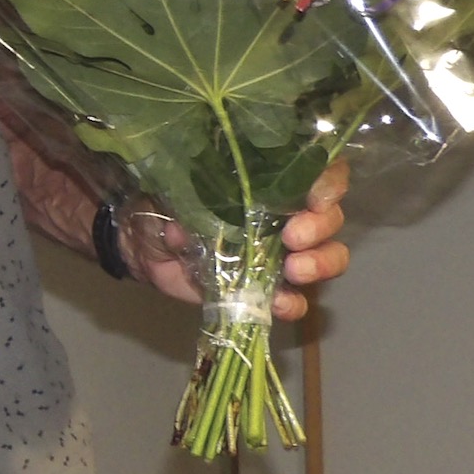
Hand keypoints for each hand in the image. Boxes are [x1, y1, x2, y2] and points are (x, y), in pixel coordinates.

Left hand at [125, 161, 351, 319]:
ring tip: (295, 269)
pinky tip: (280, 301)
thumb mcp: (171, 190)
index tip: (314, 196)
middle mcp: (286, 214)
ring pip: (328, 257)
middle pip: (330, 216)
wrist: (143, 245)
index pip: (319, 170)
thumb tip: (183, 231)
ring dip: (320, 263)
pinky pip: (295, 299)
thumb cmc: (164, 203)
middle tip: (293, 236)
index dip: (328, 182)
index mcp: (269, 180)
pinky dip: (293, 303)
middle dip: (321, 226)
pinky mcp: (266, 288)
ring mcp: (280, 254)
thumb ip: (183, 202)